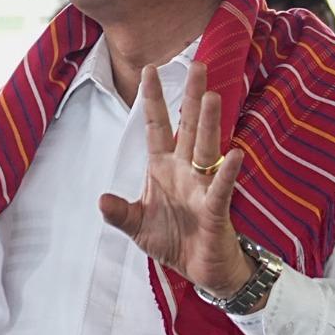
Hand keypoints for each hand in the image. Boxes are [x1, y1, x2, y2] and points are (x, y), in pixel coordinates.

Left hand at [95, 63, 248, 297]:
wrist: (200, 270)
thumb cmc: (172, 240)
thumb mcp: (136, 226)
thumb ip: (119, 213)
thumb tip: (101, 200)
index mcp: (163, 168)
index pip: (157, 127)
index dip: (153, 100)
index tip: (149, 70)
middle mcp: (184, 170)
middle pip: (189, 127)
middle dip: (191, 97)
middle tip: (198, 64)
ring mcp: (202, 187)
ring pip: (205, 149)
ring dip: (209, 124)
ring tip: (211, 97)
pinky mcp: (215, 209)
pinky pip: (221, 188)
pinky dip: (227, 173)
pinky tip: (233, 154)